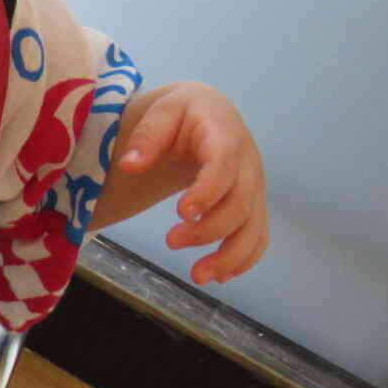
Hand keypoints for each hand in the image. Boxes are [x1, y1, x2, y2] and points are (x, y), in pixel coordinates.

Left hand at [112, 81, 266, 284]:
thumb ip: (146, 136)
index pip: (224, 165)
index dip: (208, 191)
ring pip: (253, 228)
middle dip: (210, 230)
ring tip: (198, 276)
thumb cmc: (182, 113)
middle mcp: (248, 164)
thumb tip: (130, 165)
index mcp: (225, 135)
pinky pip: (258, 237)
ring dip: (230, 257)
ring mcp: (254, 187)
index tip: (182, 213)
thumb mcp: (162, 111)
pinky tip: (219, 276)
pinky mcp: (253, 205)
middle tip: (171, 241)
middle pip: (240, 203)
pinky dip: (244, 260)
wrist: (210, 114)